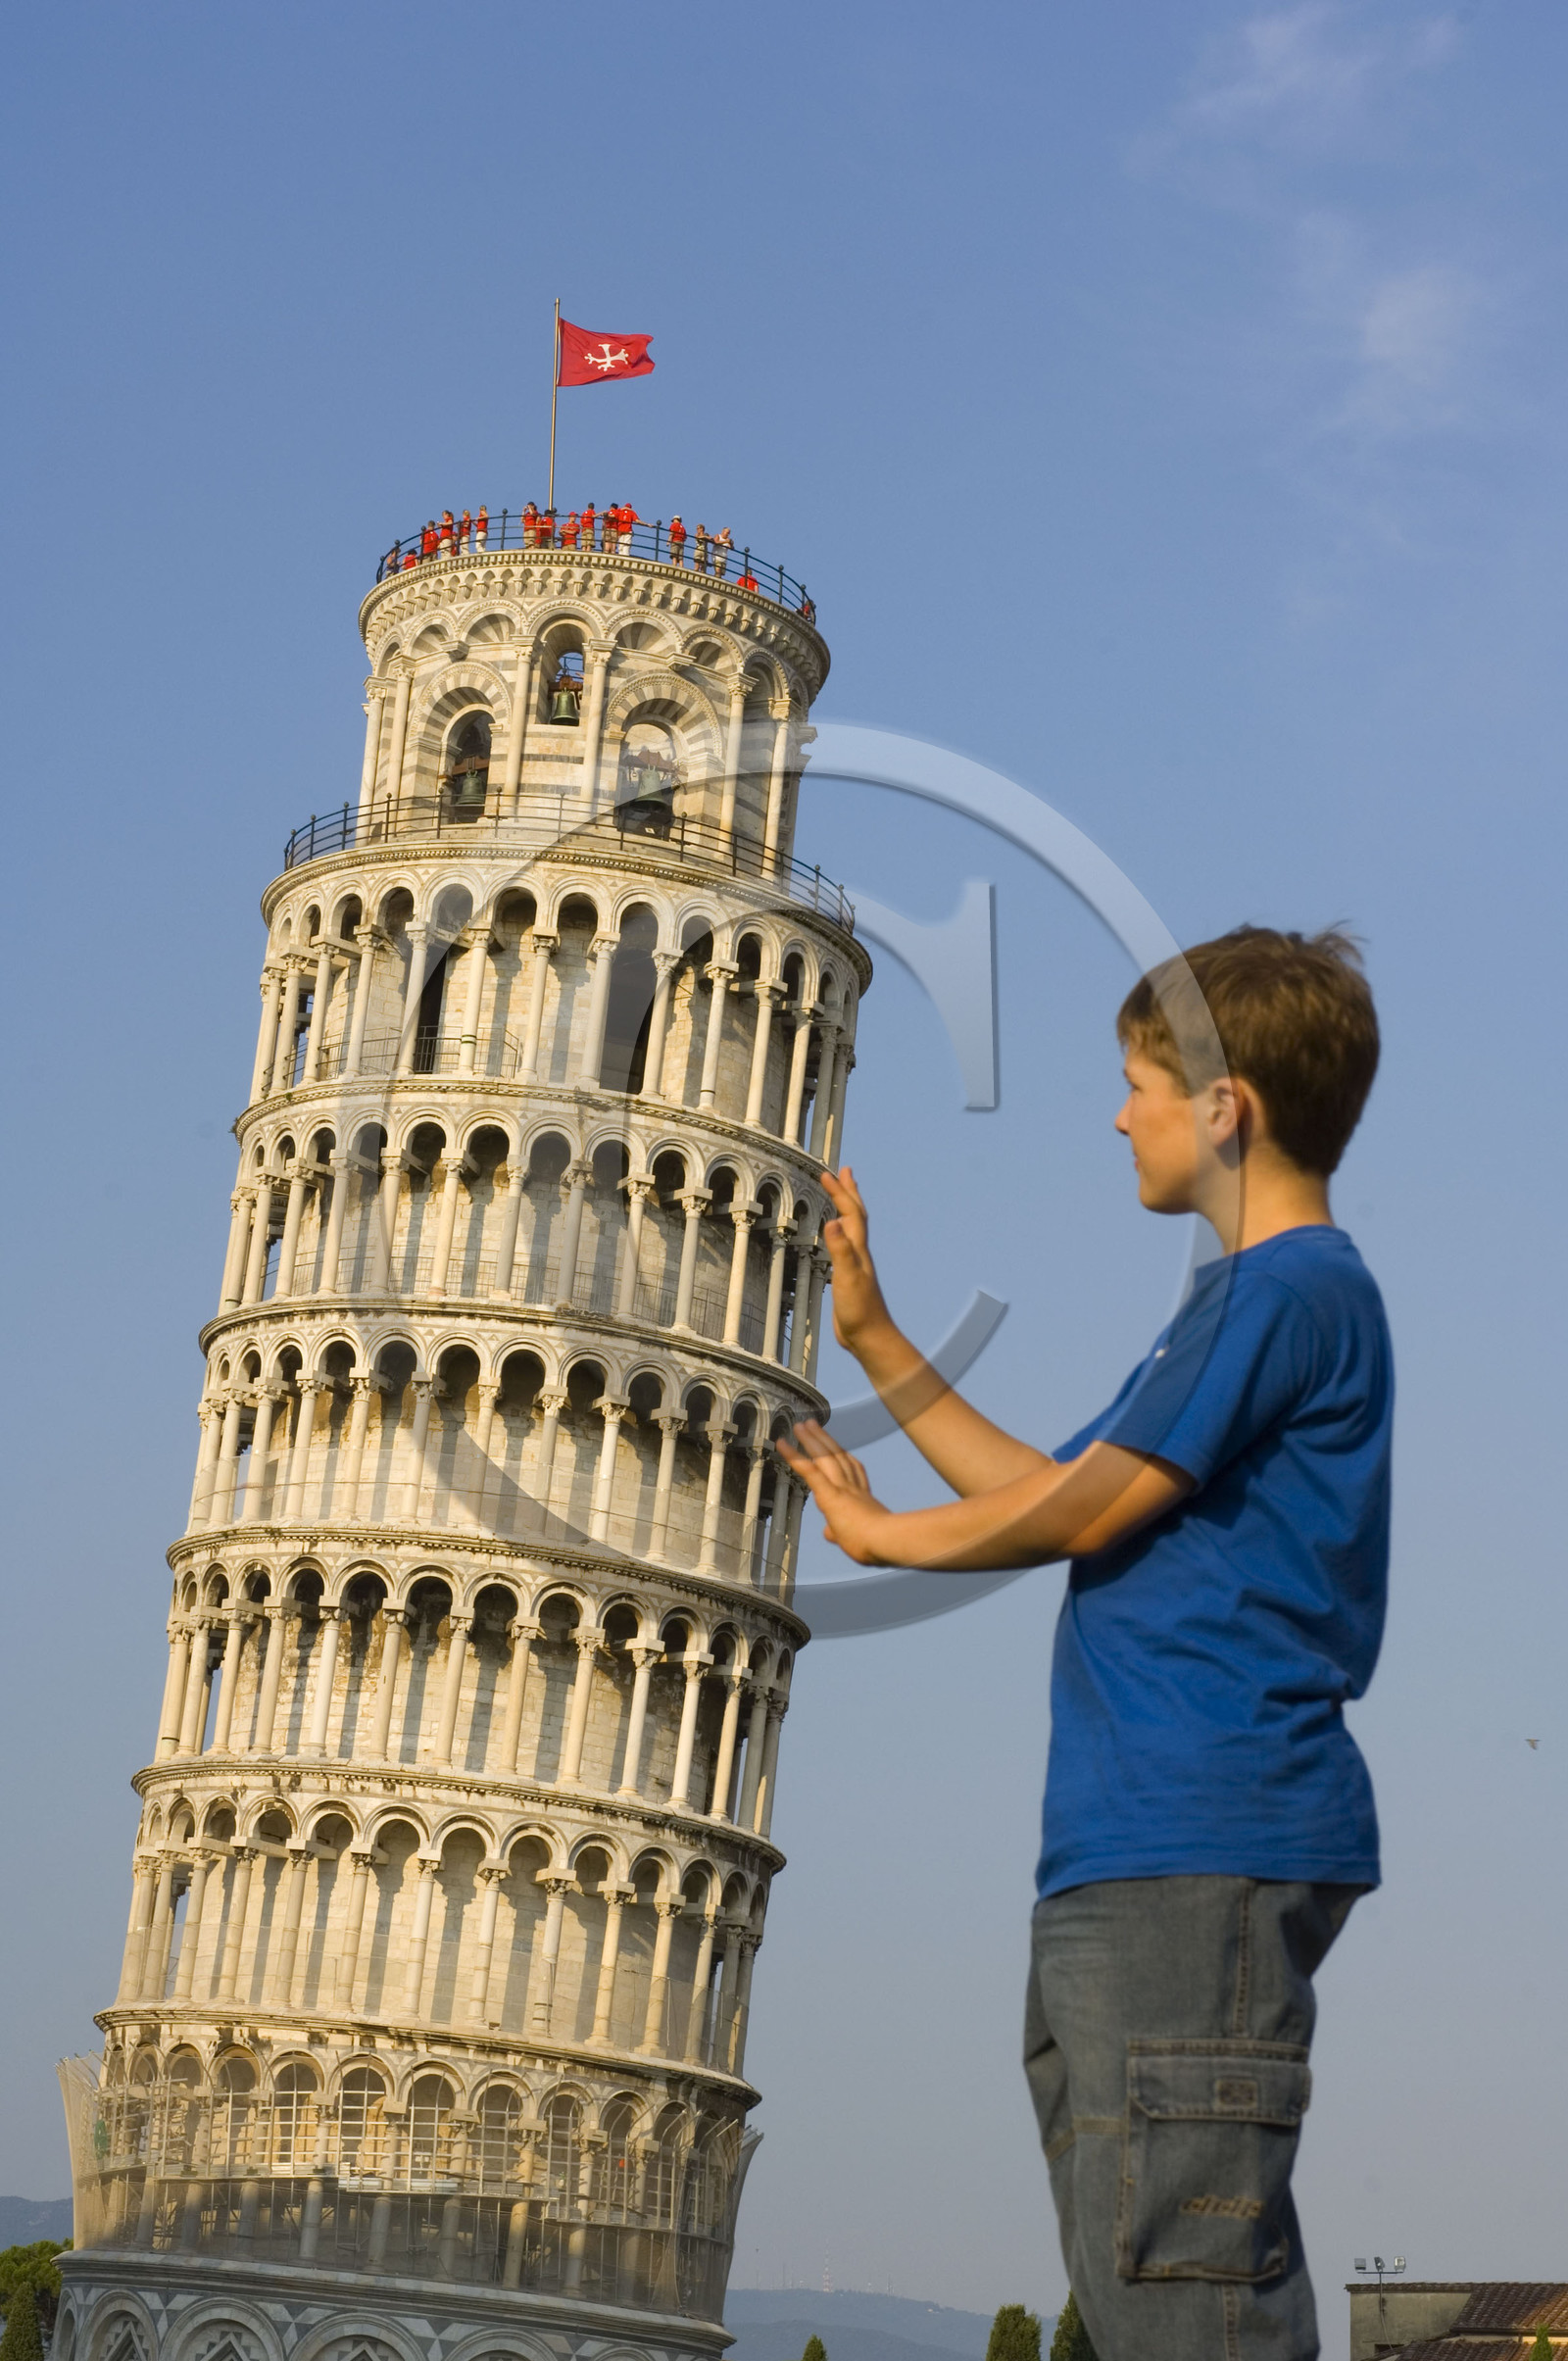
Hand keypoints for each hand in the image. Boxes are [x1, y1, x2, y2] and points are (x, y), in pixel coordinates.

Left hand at [777, 1421, 889, 1564]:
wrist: (887, 1541)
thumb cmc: (876, 1545)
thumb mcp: (857, 1539)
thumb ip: (839, 1533)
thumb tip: (829, 1533)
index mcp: (863, 1499)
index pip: (853, 1472)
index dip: (844, 1458)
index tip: (838, 1447)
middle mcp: (853, 1488)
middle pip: (837, 1457)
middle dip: (825, 1439)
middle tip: (814, 1425)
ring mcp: (842, 1488)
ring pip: (825, 1457)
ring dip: (811, 1439)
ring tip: (801, 1425)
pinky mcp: (830, 1493)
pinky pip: (809, 1470)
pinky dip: (794, 1455)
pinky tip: (783, 1444)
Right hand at [819, 1166, 893, 1357]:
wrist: (870, 1337)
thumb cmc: (860, 1311)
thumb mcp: (847, 1278)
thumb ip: (840, 1250)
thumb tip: (832, 1222)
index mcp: (859, 1250)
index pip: (850, 1213)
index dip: (840, 1192)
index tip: (827, 1173)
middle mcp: (859, 1253)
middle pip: (856, 1216)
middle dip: (849, 1192)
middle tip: (843, 1171)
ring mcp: (855, 1265)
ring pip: (852, 1230)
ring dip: (846, 1210)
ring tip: (841, 1198)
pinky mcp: (848, 1278)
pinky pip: (844, 1247)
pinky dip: (839, 1234)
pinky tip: (835, 1238)